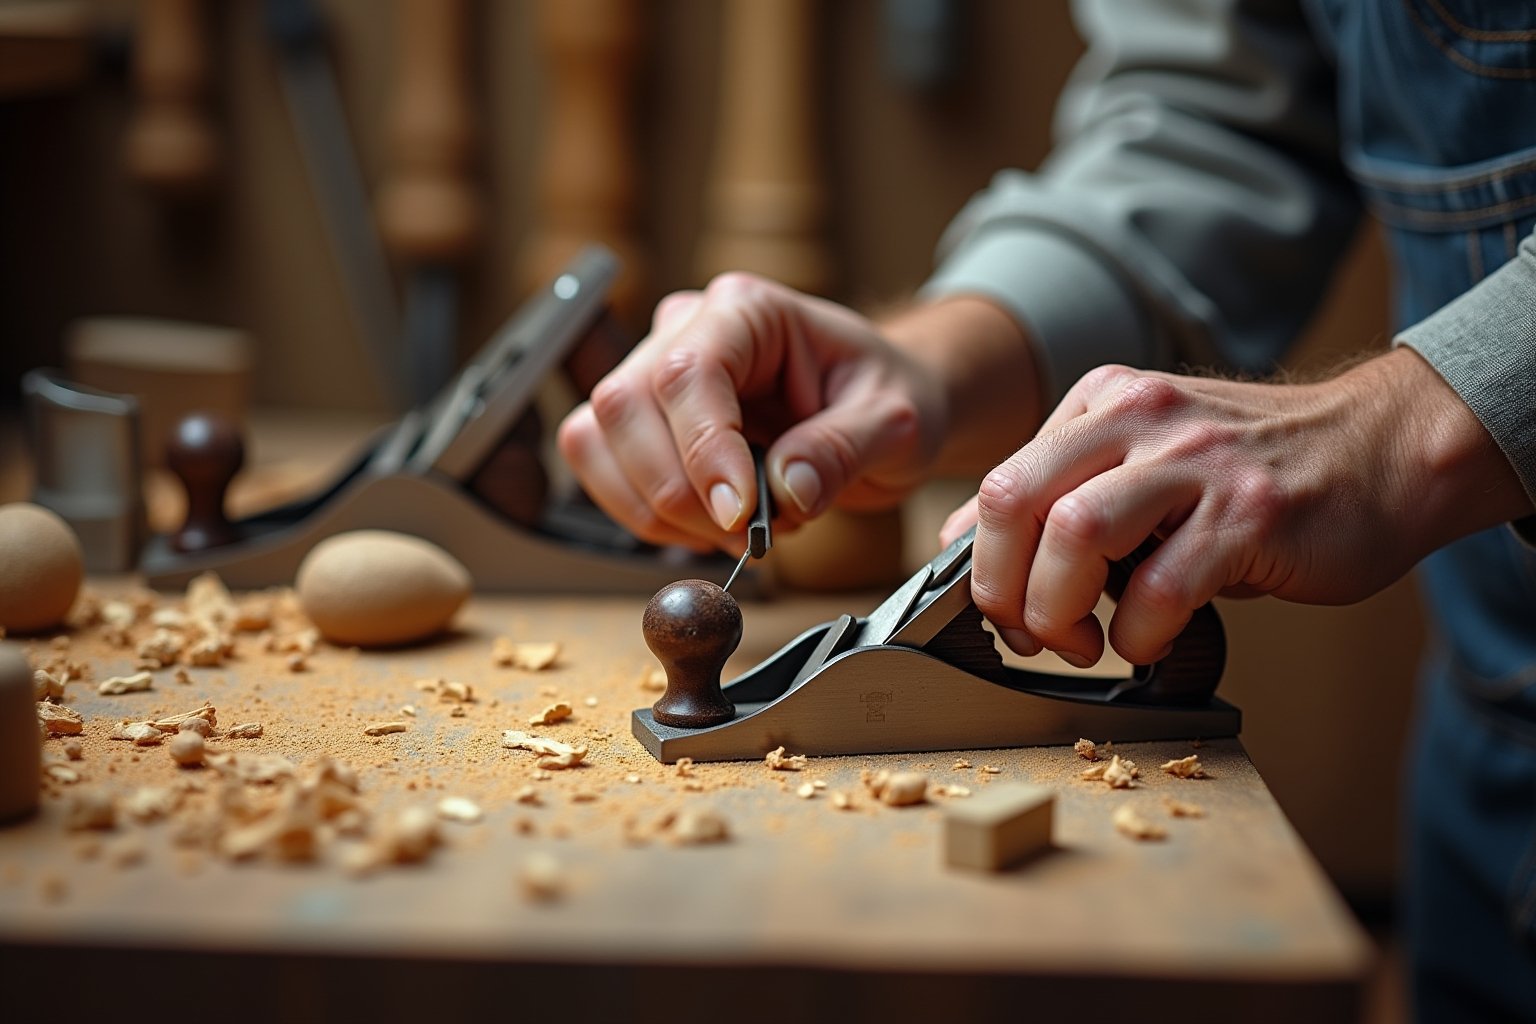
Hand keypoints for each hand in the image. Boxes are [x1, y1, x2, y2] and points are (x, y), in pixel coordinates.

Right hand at [557, 273, 948, 552]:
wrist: (875, 406)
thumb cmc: (884, 396)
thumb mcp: (893, 422)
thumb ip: (844, 450)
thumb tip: (788, 489)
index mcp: (748, 310)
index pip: (688, 372)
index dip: (703, 451)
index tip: (739, 515)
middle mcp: (686, 329)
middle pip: (624, 405)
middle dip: (676, 492)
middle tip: (748, 535)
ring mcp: (652, 372)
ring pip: (596, 440)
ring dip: (655, 510)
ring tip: (737, 532)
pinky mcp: (640, 422)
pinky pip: (602, 470)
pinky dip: (645, 518)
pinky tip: (708, 528)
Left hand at [941, 348, 1530, 666]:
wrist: (1384, 450)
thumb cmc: (1254, 472)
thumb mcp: (1143, 460)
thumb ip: (1065, 493)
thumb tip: (969, 546)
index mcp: (1103, 402)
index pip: (1001, 483)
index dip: (983, 565)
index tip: (1002, 612)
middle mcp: (1140, 417)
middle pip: (1016, 501)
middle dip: (1003, 589)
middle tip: (1032, 635)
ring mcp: (1197, 461)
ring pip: (1075, 532)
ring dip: (1059, 609)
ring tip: (1085, 643)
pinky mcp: (1250, 513)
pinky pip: (1161, 585)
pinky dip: (1140, 632)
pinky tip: (1151, 641)